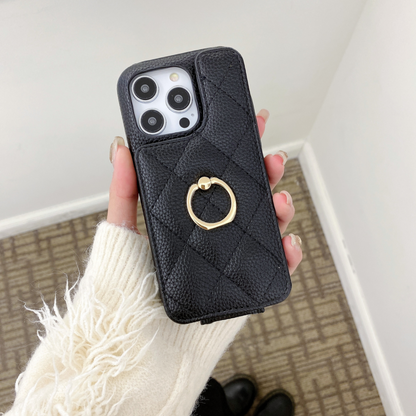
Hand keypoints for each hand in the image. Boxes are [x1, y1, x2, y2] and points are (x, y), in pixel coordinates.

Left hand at [107, 109, 301, 274]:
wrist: (144, 332)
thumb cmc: (133, 280)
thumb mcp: (126, 227)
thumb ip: (124, 190)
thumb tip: (120, 147)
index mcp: (194, 211)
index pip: (220, 173)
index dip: (238, 148)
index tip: (253, 124)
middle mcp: (217, 227)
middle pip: (250, 193)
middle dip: (267, 172)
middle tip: (271, 159)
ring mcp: (234, 252)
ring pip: (268, 222)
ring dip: (281, 207)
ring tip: (280, 199)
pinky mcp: (245, 279)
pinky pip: (276, 263)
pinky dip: (288, 252)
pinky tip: (288, 242)